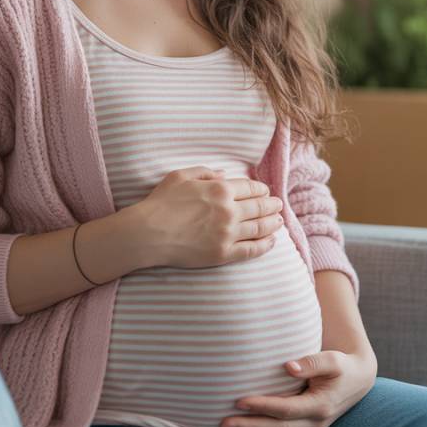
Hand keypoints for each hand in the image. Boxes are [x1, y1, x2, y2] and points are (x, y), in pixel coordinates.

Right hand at [134, 167, 283, 268]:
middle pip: (259, 207)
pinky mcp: (223, 254)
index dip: (262, 190)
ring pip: (260, 228)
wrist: (147, 233)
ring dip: (273, 223)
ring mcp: (227, 234)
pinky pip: (251, 250)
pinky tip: (272, 241)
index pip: (250, 188)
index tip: (267, 192)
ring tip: (279, 221)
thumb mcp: (180, 176)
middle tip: (279, 205)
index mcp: (220, 189)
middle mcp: (228, 211)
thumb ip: (205, 172)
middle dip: (272, 205)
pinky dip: (265, 245)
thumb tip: (224, 174)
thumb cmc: (161, 202)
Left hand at [219, 349, 377, 426]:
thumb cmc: (341, 365)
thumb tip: (289, 366)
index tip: (239, 401)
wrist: (357, 380)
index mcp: (321, 405)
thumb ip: (312, 362)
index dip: (262, 406)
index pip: (286, 409)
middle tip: (225, 422)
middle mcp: (316, 423)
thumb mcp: (332, 359)